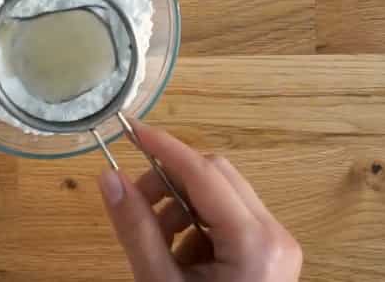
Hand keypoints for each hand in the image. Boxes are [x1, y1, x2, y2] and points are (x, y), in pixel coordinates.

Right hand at [98, 120, 301, 281]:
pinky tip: (180, 256)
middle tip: (136, 203)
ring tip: (157, 242)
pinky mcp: (272, 251)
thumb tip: (107, 178)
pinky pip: (228, 216)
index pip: (203, 173)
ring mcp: (278, 243)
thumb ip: (134, 228)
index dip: (163, 147)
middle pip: (215, 176)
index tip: (130, 130)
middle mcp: (275, 234)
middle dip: (170, 182)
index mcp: (254, 242)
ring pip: (221, 194)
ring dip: (181, 205)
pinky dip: (196, 224)